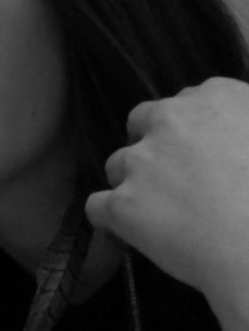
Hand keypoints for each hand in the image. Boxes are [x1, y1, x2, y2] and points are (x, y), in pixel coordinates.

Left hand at [85, 77, 248, 328]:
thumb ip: (244, 122)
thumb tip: (232, 141)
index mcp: (217, 98)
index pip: (190, 99)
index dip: (194, 129)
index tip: (206, 152)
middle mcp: (171, 119)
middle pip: (142, 121)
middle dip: (151, 145)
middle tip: (176, 178)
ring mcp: (140, 160)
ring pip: (118, 164)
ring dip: (133, 184)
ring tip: (162, 215)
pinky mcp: (121, 203)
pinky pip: (98, 206)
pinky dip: (110, 220)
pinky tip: (128, 234)